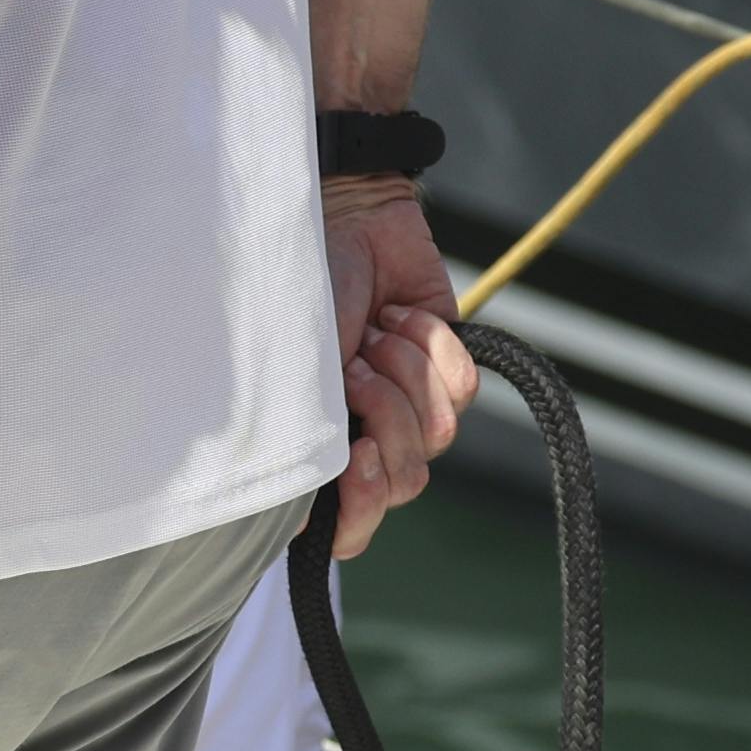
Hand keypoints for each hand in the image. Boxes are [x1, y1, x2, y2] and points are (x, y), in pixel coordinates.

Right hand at [322, 180, 476, 559]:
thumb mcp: (288, 373)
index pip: (347, 531)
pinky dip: (434, 346)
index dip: (360, 508)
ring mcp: (407, 406)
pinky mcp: (445, 369)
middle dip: (383, 416)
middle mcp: (361, 437)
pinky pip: (463, 390)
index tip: (355, 455)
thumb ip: (308, 444)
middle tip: (353, 366)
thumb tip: (326, 508)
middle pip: (403, 484)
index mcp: (315, 451)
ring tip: (375, 332)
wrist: (344, 219)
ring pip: (438, 436)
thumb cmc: (296, 292)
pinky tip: (402, 316)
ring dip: (403, 372)